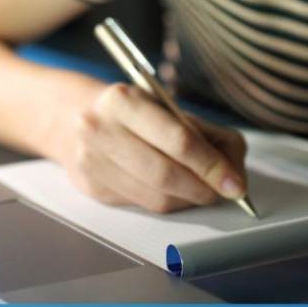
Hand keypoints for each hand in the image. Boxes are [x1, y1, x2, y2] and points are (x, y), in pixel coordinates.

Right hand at [50, 82, 248, 212]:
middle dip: (203, 189)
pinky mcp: (92, 188)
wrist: (72, 119)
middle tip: (223, 192)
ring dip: (188, 200)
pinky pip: (142, 206)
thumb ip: (204, 133)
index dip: (212, 166)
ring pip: (156, 198)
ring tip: (200, 191)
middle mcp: (101, 129)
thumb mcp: (165, 106)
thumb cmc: (130, 112)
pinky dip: (167, 203)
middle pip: (166, 175)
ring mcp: (92, 161)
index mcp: (123, 100)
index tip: (235, 183)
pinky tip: (172, 191)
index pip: (178, 140)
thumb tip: (233, 170)